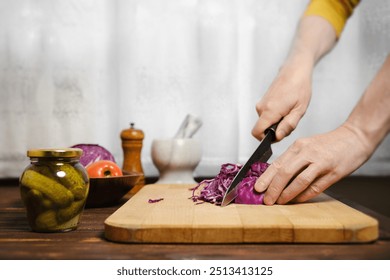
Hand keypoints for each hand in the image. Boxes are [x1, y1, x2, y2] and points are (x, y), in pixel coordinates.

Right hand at [251, 61, 311, 141]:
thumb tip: (277, 137)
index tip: (279, 135)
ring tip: (290, 110)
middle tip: (291, 119)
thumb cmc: (300, 87)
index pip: (257, 132)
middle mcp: (261, 108)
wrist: (295, 70)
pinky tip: (286, 107)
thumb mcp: (300, 109)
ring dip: (277, 122)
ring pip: (266, 122)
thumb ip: (288, 125)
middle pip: (263, 129)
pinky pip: (267, 115)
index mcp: (270, 111)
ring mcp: (261, 104)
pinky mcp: (263, 101)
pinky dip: (276, 115)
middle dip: (276, 130)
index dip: (266, 139)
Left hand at [254, 125, 370, 204]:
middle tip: (266, 200)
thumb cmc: (330, 144)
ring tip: (279, 201)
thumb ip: (294, 159)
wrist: (355, 136)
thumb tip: (276, 177)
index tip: (257, 188)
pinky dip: (304, 195)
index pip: (278, 163)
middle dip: (273, 188)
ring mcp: (321, 163)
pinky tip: (297, 200)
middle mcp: (308, 153)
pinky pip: (316, 187)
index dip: (266, 177)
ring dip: (287, 194)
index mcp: (299, 146)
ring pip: (299, 181)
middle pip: (285, 172)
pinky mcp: (334, 172)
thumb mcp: (308, 146)